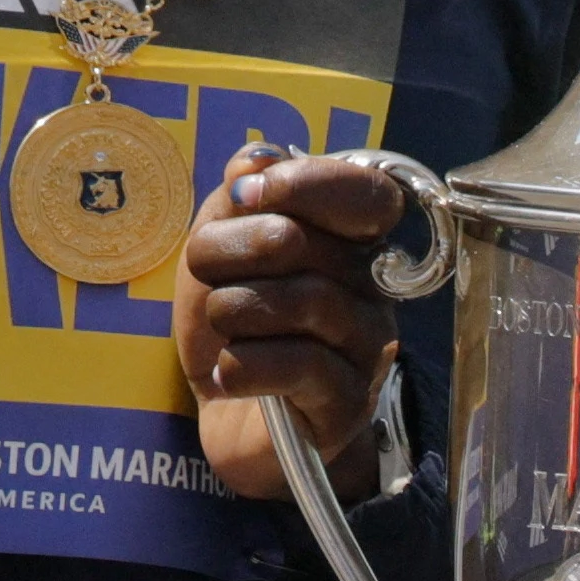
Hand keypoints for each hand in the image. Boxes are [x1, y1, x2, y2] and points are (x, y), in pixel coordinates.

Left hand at [178, 147, 410, 501]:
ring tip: (221, 330)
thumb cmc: (234, 325)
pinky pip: (299, 365)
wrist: (231, 418)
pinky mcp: (349, 402)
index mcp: (349, 240)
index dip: (307, 184)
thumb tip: (255, 162)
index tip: (245, 197)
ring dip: (233, 312)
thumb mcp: (223, 250)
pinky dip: (244, 366)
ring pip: (302, 302)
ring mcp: (367, 347)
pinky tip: (229, 374)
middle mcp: (371, 288)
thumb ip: (238, 200)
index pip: (367, 192)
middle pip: (302, 242)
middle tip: (208, 276)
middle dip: (228, 253)